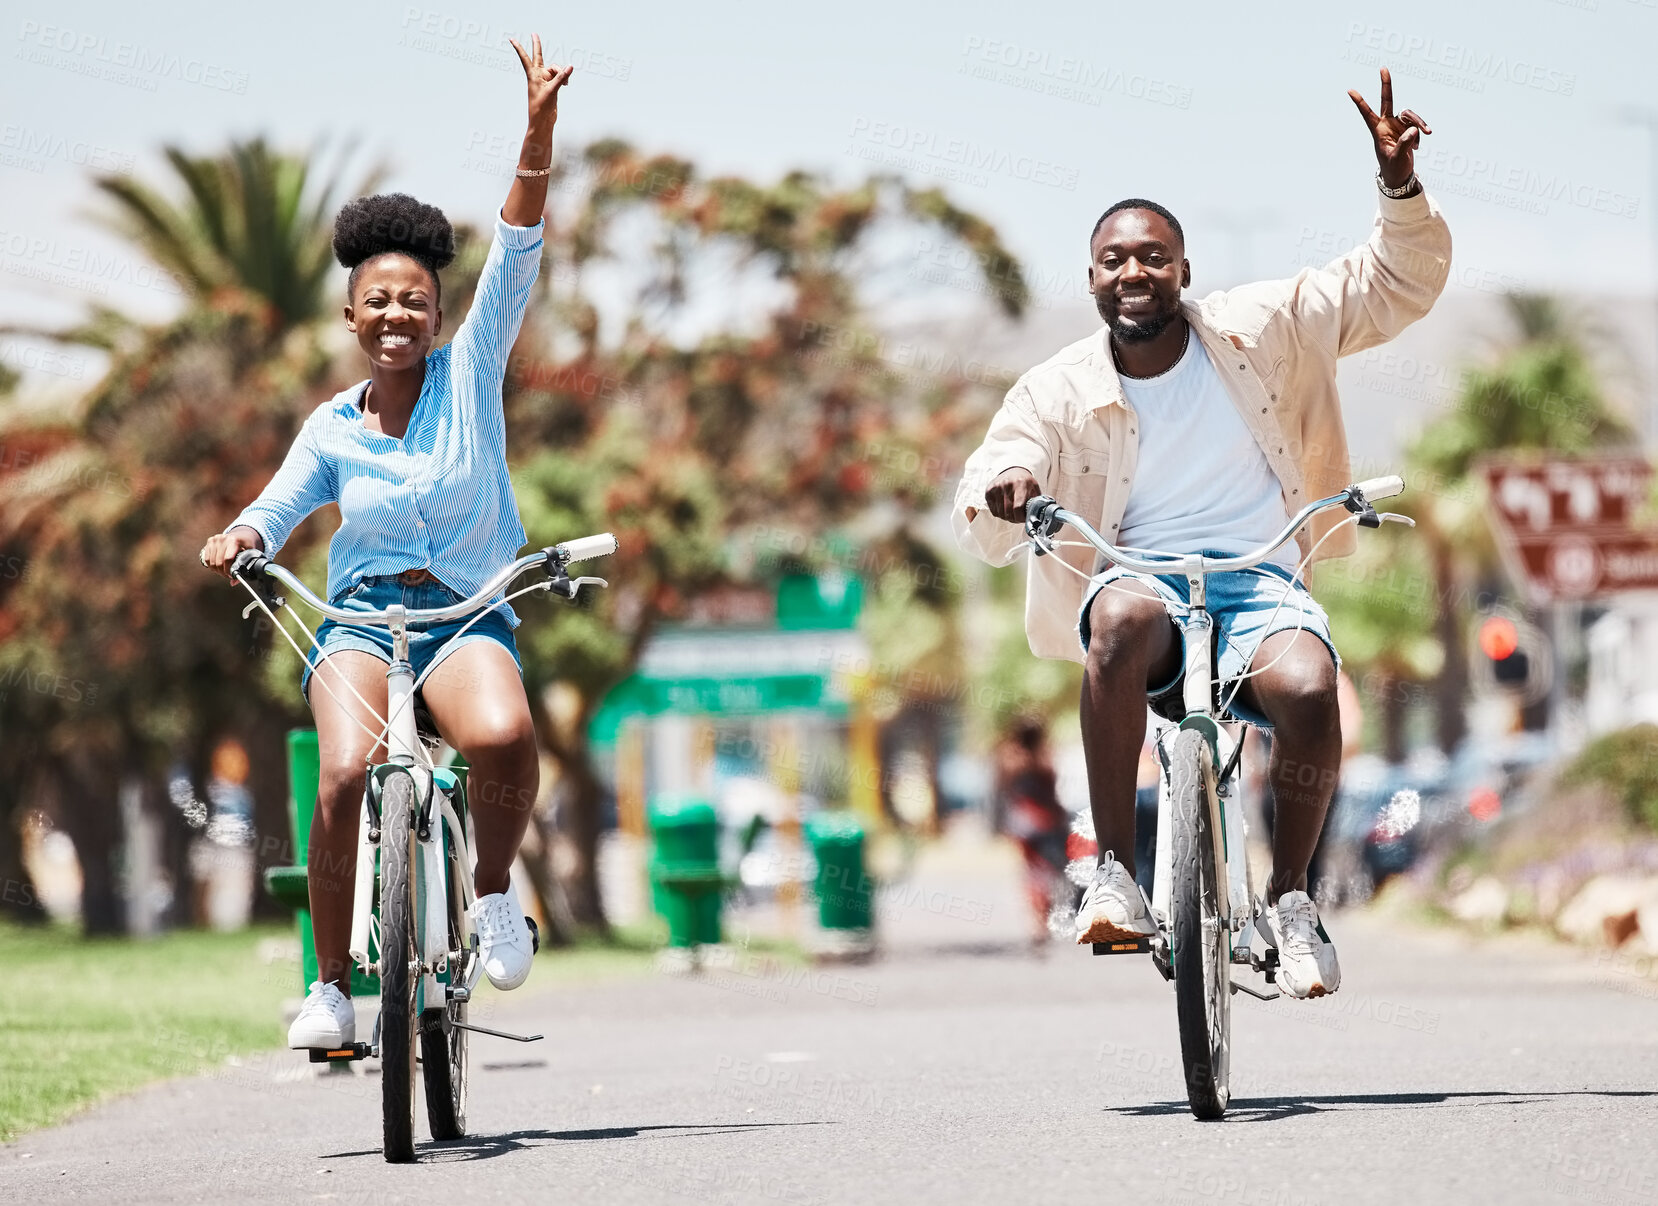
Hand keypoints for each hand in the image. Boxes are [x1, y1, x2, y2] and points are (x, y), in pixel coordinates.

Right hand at [199, 527, 262, 579]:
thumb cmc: (247, 546)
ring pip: (211, 562)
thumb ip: (243, 568)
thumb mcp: (250, 555)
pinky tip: (218, 567)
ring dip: (216, 570)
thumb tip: (233, 583)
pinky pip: (207, 558)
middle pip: (218, 562)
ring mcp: (215, 539)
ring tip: (223, 572)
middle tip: (227, 575)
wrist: (242, 535)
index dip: (228, 570)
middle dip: (223, 572)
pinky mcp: (210, 541)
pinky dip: (211, 566)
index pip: (227, 559)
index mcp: (234, 541)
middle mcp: (223, 539)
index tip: (231, 575)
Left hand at [509, 34, 573, 129]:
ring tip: (566, 85)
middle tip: (534, 34)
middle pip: (539, 56)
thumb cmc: (542, 106)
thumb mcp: (552, 90)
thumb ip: (561, 77)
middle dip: (537, 46)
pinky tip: (566, 85)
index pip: (525, 57)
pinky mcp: (551, 86)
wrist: (543, 120)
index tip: (511, 39)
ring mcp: (545, 80)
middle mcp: (538, 75)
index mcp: (532, 75)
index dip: (519, 48)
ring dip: (562, 74)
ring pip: (555, 69)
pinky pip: (559, 77)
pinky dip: (564, 79)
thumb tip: (570, 67)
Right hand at [983, 467, 1041, 523]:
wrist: (1012, 471)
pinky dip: (999, 514)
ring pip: (1000, 513)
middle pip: (1008, 512)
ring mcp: (997, 487)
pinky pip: (993, 511)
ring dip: (1006, 517)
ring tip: (1012, 514)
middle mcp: (1007, 484)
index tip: (1023, 519)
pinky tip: (1004, 509)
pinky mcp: (989, 491)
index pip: (1018, 507)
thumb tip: (1037, 515)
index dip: (1020, 517)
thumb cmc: (1024, 482)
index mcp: (1021, 483)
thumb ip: (1036, 501)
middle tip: (1018, 518)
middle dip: (1014, 519)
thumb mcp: (1034, 488)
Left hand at [1348, 67, 1430, 190]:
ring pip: (1410, 115)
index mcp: (1378, 131)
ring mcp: (1398, 125)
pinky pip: (1417, 125)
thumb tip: (1413, 129)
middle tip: (1383, 68)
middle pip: (1387, 101)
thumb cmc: (1393, 168)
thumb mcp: (1397, 158)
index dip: (1360, 102)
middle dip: (1386, 85)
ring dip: (1420, 123)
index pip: (1367, 114)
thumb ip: (1404, 143)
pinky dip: (1420, 133)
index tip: (1350, 91)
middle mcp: (1387, 124)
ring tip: (1427, 134)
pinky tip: (1417, 147)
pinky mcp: (1408, 128)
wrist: (1400, 175)